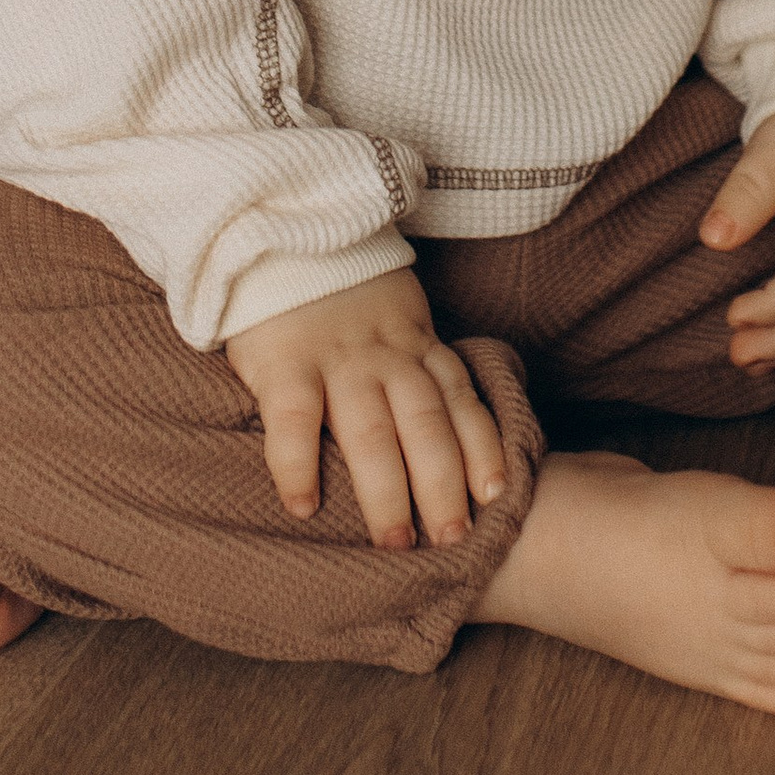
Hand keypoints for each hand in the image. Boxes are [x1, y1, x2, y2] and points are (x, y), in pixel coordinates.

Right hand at [225, 266, 507, 549]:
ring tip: (394, 541)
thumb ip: (418, 363)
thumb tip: (455, 433)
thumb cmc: (338, 295)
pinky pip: (293, 419)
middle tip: (453, 540)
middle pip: (425, 424)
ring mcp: (334, 359)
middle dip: (443, 485)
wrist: (277, 234)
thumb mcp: (395, 317)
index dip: (482, 448)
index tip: (498, 496)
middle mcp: (384, 355)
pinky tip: (304, 507)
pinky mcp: (283, 362)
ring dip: (387, 489)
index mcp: (414, 343)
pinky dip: (298, 466)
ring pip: (370, 430)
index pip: (460, 399)